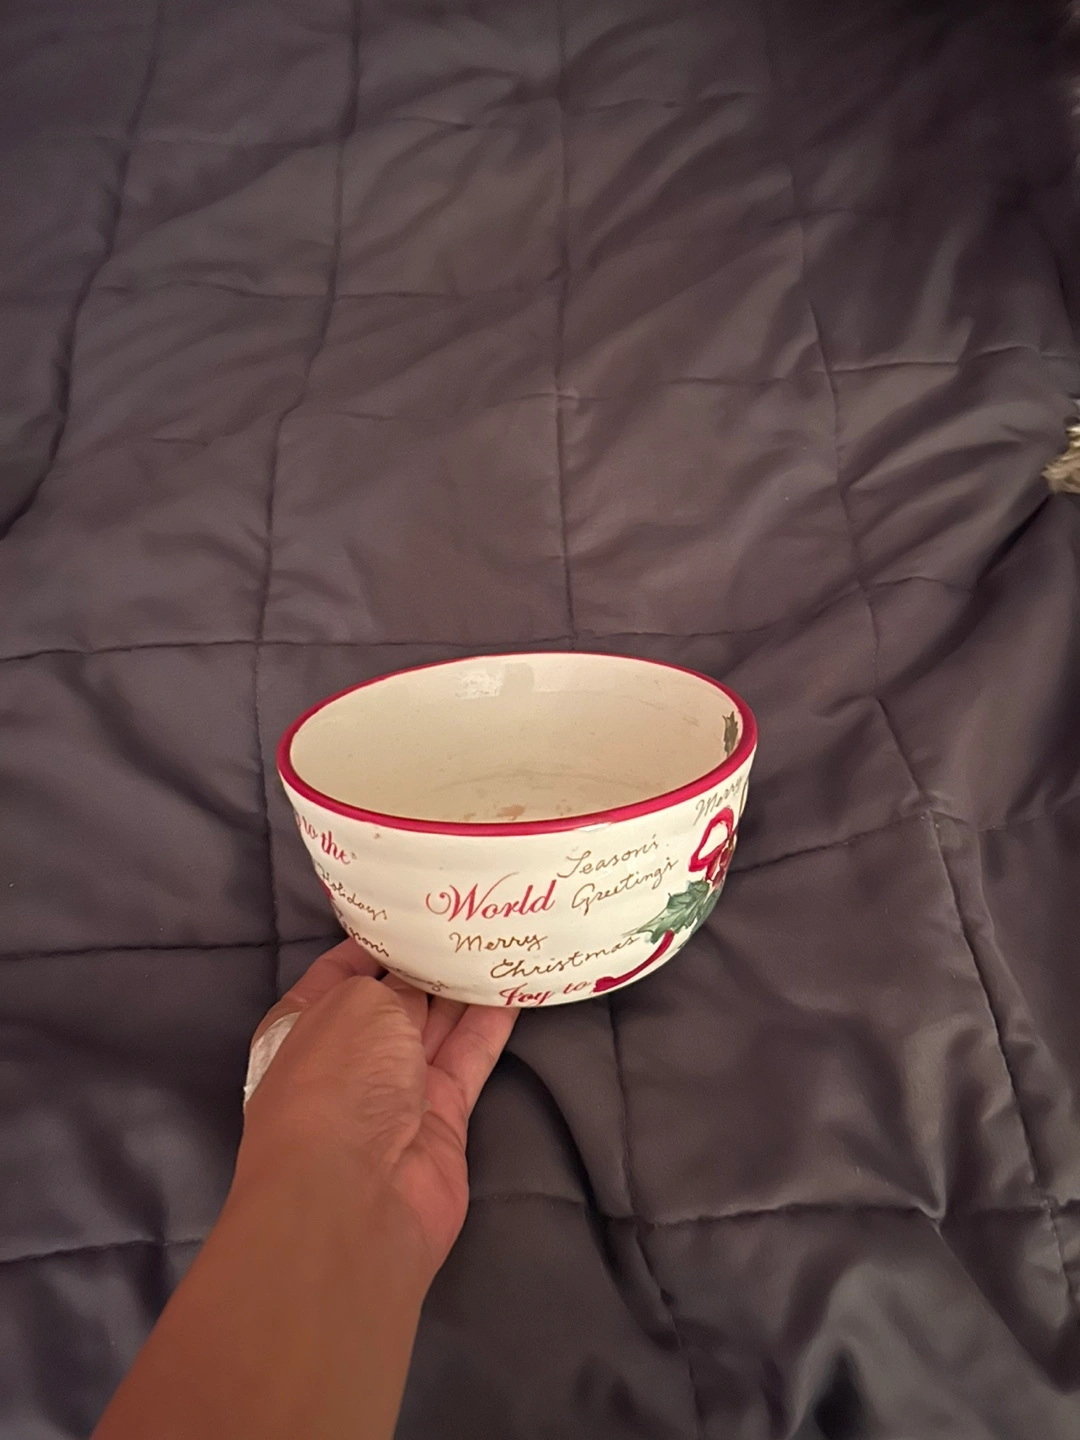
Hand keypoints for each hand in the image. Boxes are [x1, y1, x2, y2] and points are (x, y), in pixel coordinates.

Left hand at [237, 939, 517, 1273]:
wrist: (356, 1198)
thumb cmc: (337, 1082)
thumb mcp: (359, 1006)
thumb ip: (396, 989)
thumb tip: (420, 986)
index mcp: (304, 1022)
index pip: (342, 969)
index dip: (376, 939)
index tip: (418, 905)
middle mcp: (349, 1054)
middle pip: (395, 997)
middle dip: (428, 959)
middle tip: (473, 913)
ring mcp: (396, 1090)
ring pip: (438, 1025)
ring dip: (466, 986)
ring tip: (502, 937)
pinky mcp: (443, 1117)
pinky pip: (470, 1058)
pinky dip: (492, 1024)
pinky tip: (518, 986)